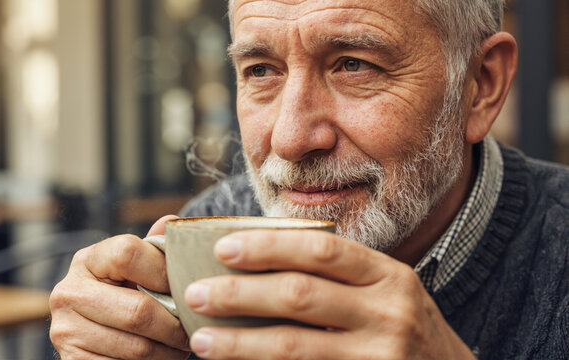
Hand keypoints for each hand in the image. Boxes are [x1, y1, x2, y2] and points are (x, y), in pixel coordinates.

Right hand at [49, 215, 189, 358]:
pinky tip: (161, 358)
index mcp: (88, 260)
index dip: (166, 272)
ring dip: (169, 352)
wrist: (94, 336)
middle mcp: (68, 292)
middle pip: (138, 311)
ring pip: (137, 347)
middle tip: (194, 329)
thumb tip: (172, 221)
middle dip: (175, 325)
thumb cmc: (126, 295)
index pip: (129, 253)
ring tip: (182, 345)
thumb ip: (154, 249)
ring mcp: (66, 330)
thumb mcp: (137, 269)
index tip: (187, 287)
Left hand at [184, 230, 475, 359]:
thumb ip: (339, 275)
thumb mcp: (385, 291)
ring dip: (240, 343)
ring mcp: (380, 357)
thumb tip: (259, 259)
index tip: (223, 247)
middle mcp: (389, 313)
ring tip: (202, 340)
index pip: (321, 250)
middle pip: (299, 295)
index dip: (268, 247)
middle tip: (196, 293)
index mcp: (389, 275)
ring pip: (294, 347)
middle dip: (239, 294)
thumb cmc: (403, 329)